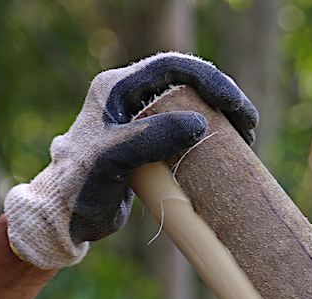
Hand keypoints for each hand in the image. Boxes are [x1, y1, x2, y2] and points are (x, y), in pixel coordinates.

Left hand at [5, 52, 257, 268]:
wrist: (63, 217)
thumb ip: (151, 138)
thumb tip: (200, 123)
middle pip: (186, 82)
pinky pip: (184, 128)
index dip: (211, 81)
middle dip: (222, 99)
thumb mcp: (114, 161)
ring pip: (188, 104)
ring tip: (244, 140)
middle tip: (249, 126)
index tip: (238, 108)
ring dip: (219, 117)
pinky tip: (224, 153)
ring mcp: (137, 119)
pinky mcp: (145, 142)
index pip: (172, 67)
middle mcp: (126, 96)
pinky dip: (208, 137)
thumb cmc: (81, 189)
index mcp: (115, 88)